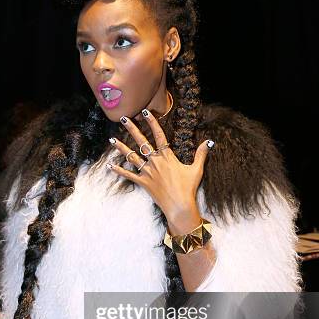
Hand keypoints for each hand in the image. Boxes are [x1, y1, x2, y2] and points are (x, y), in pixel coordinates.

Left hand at [106, 109, 213, 225]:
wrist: (179, 206)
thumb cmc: (188, 188)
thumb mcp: (196, 169)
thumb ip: (201, 154)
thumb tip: (209, 142)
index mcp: (167, 156)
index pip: (159, 135)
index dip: (152, 122)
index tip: (146, 112)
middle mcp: (155, 161)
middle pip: (142, 141)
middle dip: (132, 128)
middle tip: (124, 118)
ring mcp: (147, 172)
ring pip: (131, 156)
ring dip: (121, 147)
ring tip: (112, 139)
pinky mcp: (143, 182)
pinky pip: (128, 175)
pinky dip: (119, 170)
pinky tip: (109, 165)